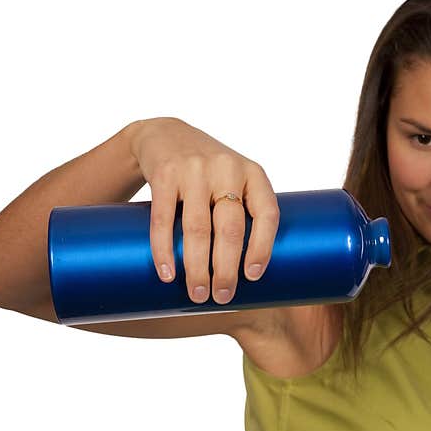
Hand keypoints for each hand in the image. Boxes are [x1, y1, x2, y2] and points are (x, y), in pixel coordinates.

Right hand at [126, 117, 279, 304]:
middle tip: (222, 296)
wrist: (164, 135)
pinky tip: (167, 273)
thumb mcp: (236, 179)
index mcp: (253, 174)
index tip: (253, 277)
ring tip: (197, 293)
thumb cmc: (209, 171)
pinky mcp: (164, 174)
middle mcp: (227, 169)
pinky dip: (164, 250)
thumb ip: (246, 212)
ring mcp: (194, 170)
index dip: (263, 248)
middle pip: (231, 228)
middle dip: (227, 268)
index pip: (267, 214)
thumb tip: (256, 273)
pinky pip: (163, 219)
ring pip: (198, 229)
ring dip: (197, 267)